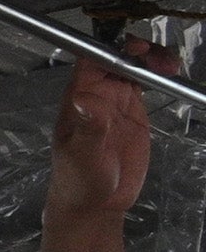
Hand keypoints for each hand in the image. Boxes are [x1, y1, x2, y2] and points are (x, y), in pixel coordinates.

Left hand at [48, 51, 156, 222]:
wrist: (96, 203)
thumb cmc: (79, 180)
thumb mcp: (83, 155)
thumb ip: (88, 127)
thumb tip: (83, 97)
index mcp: (79, 98)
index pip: (91, 61)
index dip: (113, 49)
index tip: (136, 48)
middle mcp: (97, 94)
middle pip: (117, 58)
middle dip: (140, 51)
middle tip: (162, 60)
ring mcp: (117, 102)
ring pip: (133, 68)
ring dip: (152, 59)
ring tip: (171, 66)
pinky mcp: (134, 113)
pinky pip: (145, 85)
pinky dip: (159, 75)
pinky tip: (172, 74)